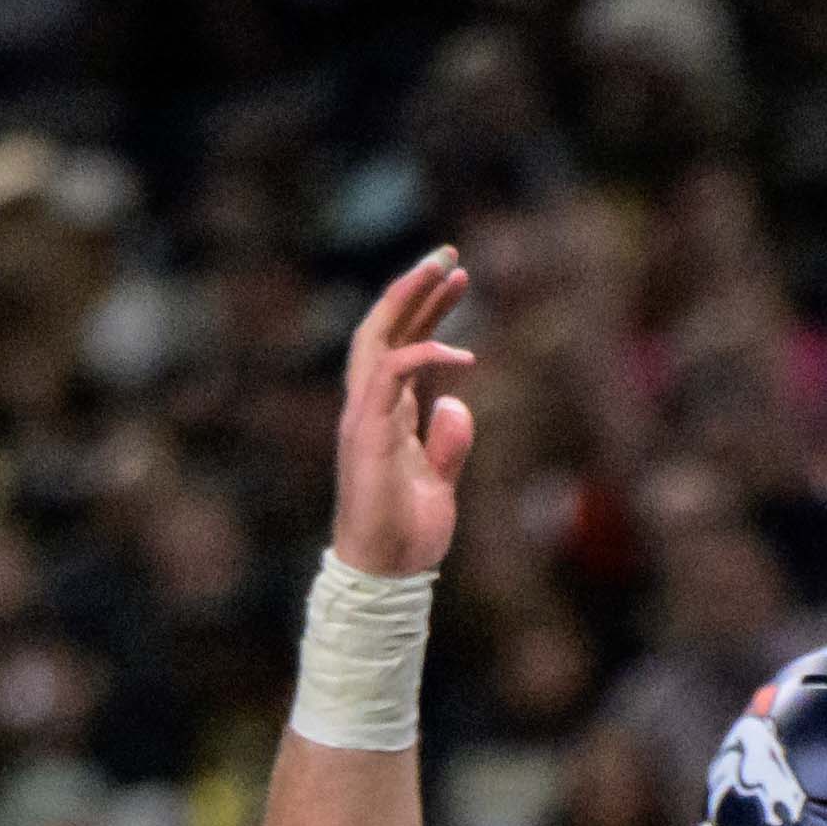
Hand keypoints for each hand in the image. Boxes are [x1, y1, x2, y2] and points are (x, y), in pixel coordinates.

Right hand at [334, 249, 481, 580]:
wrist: (387, 573)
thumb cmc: (408, 533)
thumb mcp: (441, 481)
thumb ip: (448, 442)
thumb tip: (456, 405)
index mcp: (388, 412)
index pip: (403, 344)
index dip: (428, 309)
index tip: (458, 278)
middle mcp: (371, 405)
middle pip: (387, 328)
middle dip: (416, 287)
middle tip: (449, 252)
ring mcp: (365, 415)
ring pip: (379, 338)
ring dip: (410, 300)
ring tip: (443, 269)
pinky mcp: (367, 432)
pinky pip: (390, 376)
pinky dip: (424, 358)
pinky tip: (461, 355)